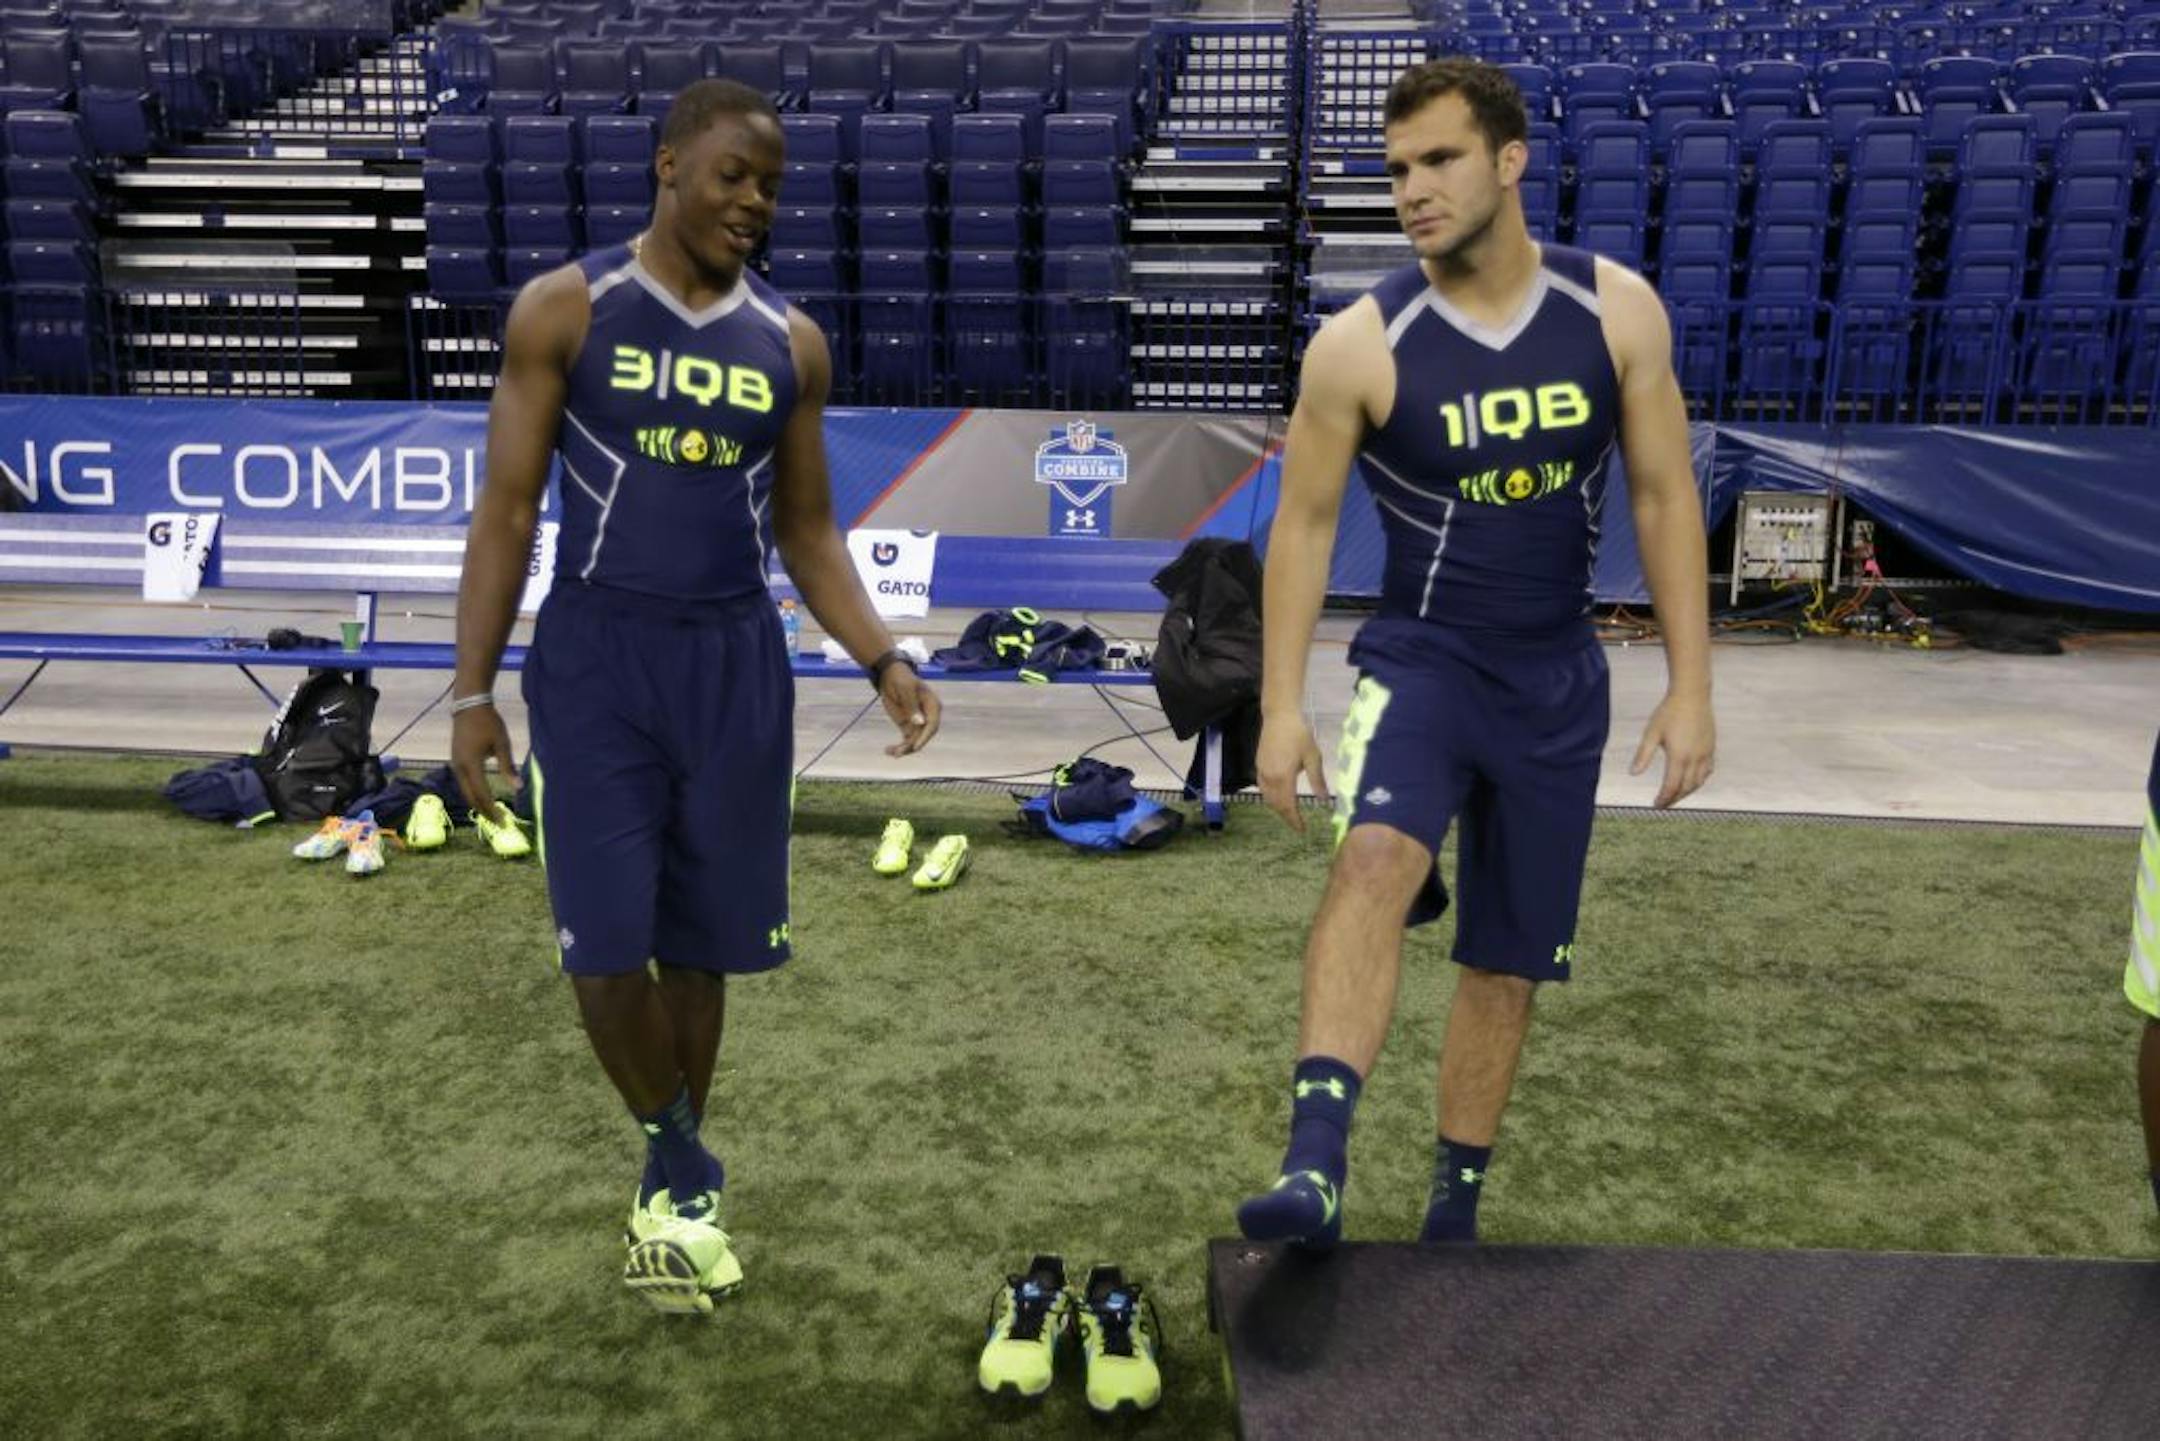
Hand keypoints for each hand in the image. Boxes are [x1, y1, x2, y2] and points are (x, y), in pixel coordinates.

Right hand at [451, 705, 518, 820]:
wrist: (469, 705)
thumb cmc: (489, 723)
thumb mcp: (502, 744)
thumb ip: (508, 767)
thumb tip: (519, 788)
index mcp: (471, 765)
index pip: (482, 794)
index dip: (493, 810)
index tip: (504, 822)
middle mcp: (459, 768)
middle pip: (471, 798)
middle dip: (485, 812)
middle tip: (500, 823)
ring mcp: (455, 764)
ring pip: (465, 792)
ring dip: (478, 804)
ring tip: (493, 814)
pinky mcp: (455, 761)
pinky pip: (463, 783)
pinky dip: (473, 794)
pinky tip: (484, 798)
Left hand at [878, 667, 940, 755]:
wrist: (890, 677)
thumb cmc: (901, 679)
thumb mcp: (905, 689)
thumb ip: (912, 705)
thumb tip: (920, 722)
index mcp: (932, 705)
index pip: (932, 724)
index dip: (925, 737)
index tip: (915, 747)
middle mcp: (928, 716)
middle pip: (924, 736)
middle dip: (912, 746)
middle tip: (899, 752)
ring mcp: (918, 722)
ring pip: (914, 741)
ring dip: (903, 749)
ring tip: (890, 752)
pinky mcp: (908, 726)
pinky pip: (906, 740)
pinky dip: (898, 746)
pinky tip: (888, 750)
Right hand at [1257, 711, 1329, 829]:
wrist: (1279, 716)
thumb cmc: (1299, 734)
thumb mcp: (1313, 757)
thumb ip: (1317, 780)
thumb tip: (1324, 800)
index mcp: (1284, 777)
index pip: (1288, 806)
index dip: (1294, 820)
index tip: (1302, 830)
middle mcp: (1270, 778)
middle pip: (1276, 805)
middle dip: (1287, 817)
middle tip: (1297, 825)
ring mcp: (1262, 772)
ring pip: (1268, 798)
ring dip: (1278, 808)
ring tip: (1289, 814)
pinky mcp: (1258, 766)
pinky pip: (1262, 789)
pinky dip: (1270, 798)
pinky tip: (1278, 798)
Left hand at [1630, 689, 1714, 808]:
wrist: (1692, 695)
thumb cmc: (1669, 712)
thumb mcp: (1651, 733)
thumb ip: (1643, 755)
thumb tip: (1633, 774)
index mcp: (1679, 756)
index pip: (1672, 786)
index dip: (1664, 798)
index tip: (1656, 805)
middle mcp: (1695, 758)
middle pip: (1686, 788)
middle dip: (1675, 798)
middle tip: (1664, 803)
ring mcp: (1706, 753)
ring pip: (1699, 781)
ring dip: (1687, 792)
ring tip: (1676, 795)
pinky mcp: (1711, 747)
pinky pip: (1708, 771)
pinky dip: (1699, 780)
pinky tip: (1692, 781)